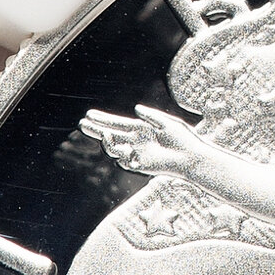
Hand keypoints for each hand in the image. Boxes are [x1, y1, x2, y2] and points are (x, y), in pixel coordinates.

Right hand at [82, 104, 214, 178]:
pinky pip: (125, 162)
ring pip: (114, 149)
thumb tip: (136, 109)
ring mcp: (136, 153)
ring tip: (105, 134)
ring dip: (108, 142)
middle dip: (96, 130)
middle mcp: (135, 141)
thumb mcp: (167, 123)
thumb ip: (151, 116)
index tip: (89, 114)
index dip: (103, 119)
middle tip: (82, 124)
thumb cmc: (182, 138)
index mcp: (140, 128)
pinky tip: (123, 150)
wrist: (191, 157)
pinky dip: (122, 156)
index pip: (117, 123)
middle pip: (110, 135)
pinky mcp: (141, 165)